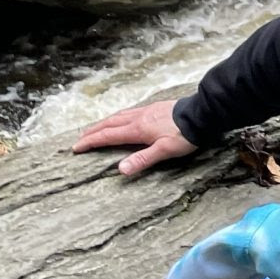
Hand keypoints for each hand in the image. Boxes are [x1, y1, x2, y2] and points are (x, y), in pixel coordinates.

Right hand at [73, 98, 199, 177]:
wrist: (203, 113)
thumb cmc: (185, 134)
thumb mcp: (165, 151)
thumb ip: (142, 159)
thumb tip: (120, 170)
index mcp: (138, 129)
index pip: (108, 135)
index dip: (91, 141)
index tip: (76, 147)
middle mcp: (139, 117)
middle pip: (110, 123)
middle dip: (93, 131)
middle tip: (80, 138)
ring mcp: (147, 111)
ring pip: (119, 116)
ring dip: (105, 123)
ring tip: (97, 128)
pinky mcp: (155, 108)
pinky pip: (129, 112)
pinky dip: (118, 117)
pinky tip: (123, 119)